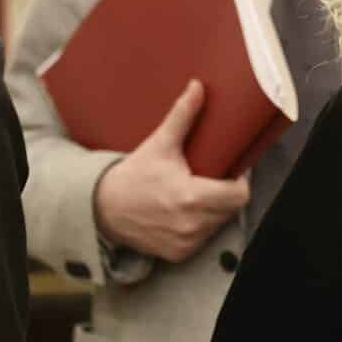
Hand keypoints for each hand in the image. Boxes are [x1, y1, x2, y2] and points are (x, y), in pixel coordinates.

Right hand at [93, 80, 250, 263]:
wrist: (102, 208)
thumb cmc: (134, 175)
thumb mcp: (160, 144)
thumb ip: (183, 116)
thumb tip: (198, 87)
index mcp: (191, 197)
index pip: (238, 195)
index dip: (239, 182)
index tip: (231, 171)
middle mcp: (191, 225)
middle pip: (231, 209)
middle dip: (226, 194)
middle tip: (213, 178)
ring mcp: (185, 243)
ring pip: (218, 224)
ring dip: (214, 210)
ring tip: (198, 193)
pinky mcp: (178, 254)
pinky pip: (203, 239)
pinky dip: (199, 227)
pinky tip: (186, 212)